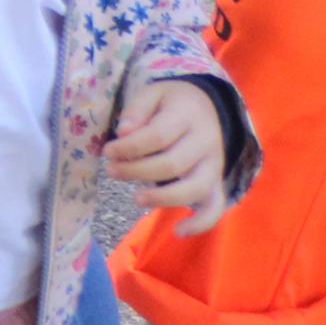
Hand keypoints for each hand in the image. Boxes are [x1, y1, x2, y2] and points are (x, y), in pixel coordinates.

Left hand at [108, 80, 228, 229]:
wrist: (207, 106)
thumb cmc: (171, 102)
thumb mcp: (152, 93)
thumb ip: (137, 110)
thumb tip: (123, 132)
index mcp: (187, 115)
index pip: (157, 136)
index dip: (129, 147)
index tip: (108, 151)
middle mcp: (206, 141)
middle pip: (173, 164)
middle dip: (137, 171)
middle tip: (112, 171)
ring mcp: (214, 164)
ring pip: (195, 189)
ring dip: (162, 198)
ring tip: (136, 198)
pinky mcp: (217, 182)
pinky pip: (215, 207)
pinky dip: (201, 223)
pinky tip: (178, 232)